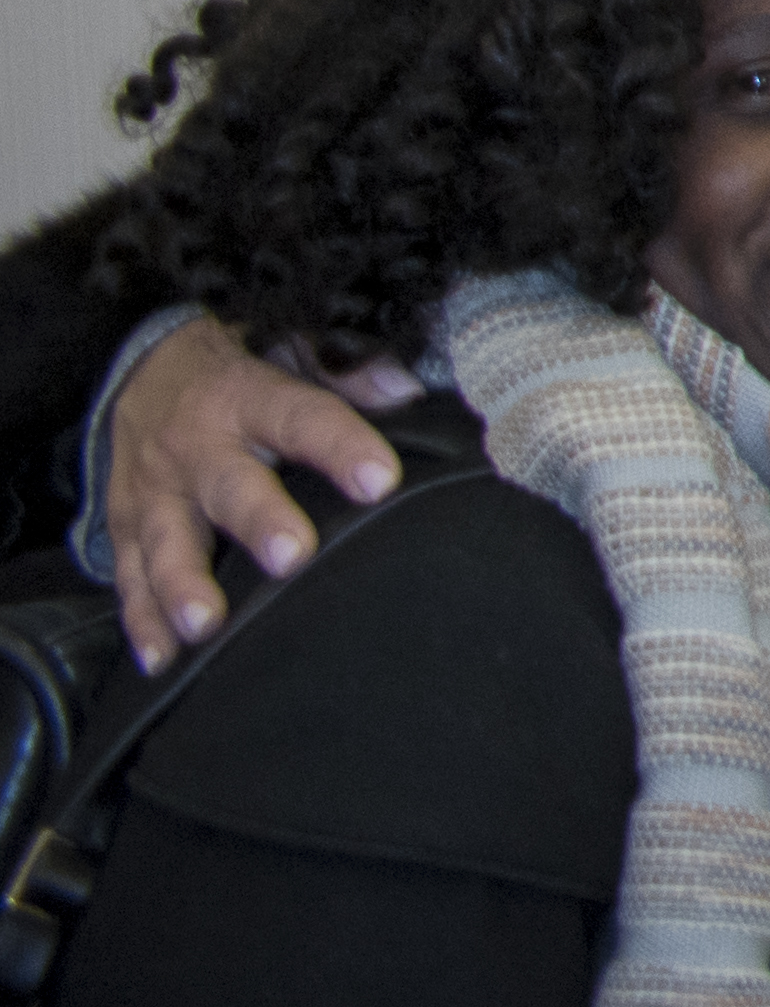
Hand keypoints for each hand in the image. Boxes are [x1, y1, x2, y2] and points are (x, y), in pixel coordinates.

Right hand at [107, 315, 416, 667]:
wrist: (142, 367)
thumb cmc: (240, 376)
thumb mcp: (292, 351)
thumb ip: (349, 370)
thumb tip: (406, 390)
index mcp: (248, 398)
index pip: (303, 417)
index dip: (341, 445)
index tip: (380, 480)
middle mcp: (197, 446)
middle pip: (229, 485)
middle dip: (260, 521)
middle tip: (292, 555)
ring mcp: (156, 491)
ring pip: (166, 540)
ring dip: (183, 586)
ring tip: (206, 624)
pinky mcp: (125, 526)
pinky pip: (129, 576)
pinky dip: (140, 619)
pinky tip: (160, 656)